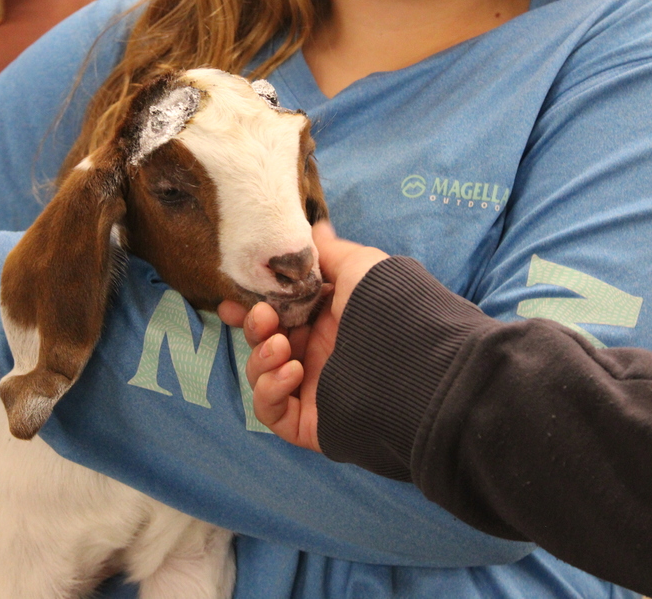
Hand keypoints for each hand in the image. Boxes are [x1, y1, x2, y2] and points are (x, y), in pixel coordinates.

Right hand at [218, 221, 387, 450]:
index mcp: (326, 322)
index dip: (250, 308)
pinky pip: (271, 412)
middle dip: (253, 327)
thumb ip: (327, 252)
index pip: (277, 316)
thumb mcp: (359, 268)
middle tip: (262, 317)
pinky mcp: (309, 424)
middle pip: (263, 343)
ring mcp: (312, 392)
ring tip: (281, 347)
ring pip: (261, 377)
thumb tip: (316, 227)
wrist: (418, 366)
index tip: (232, 300)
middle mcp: (318, 356)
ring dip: (261, 358)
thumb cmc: (390, 310)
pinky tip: (292, 373)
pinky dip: (270, 391)